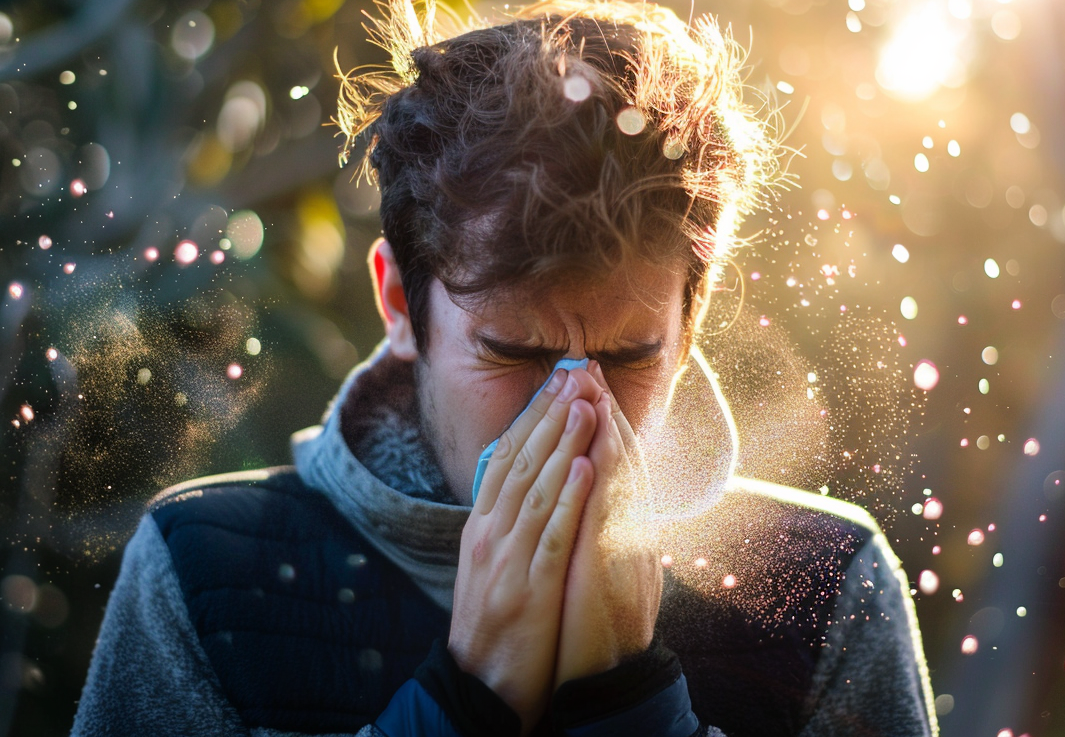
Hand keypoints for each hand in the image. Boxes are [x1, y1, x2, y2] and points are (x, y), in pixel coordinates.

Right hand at [450, 367, 601, 729]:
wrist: (479, 688)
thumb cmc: (494, 625)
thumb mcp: (491, 565)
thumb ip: (506, 523)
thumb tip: (526, 482)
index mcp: (481, 527)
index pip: (505, 459)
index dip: (532, 417)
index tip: (558, 381)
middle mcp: (488, 536)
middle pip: (518, 463)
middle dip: (548, 416)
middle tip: (575, 375)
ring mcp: (505, 562)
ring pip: (534, 490)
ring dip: (561, 444)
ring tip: (584, 405)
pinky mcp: (528, 590)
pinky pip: (550, 537)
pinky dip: (567, 500)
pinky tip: (583, 468)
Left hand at [554, 361, 663, 684]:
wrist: (609, 675)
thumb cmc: (598, 625)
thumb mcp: (597, 564)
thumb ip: (598, 528)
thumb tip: (589, 496)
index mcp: (621, 525)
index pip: (612, 461)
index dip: (600, 421)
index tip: (585, 385)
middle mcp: (630, 528)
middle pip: (621, 457)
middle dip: (603, 410)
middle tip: (587, 367)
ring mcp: (628, 545)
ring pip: (622, 477)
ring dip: (607, 430)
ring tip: (590, 389)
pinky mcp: (616, 566)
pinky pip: (615, 516)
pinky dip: (608, 480)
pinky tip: (598, 450)